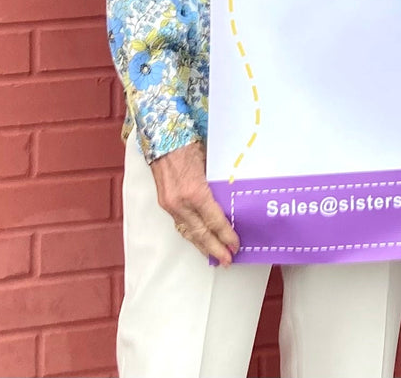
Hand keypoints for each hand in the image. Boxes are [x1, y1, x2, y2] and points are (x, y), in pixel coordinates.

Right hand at [149, 142, 239, 264]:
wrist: (163, 139)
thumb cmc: (191, 146)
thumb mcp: (212, 163)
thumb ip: (220, 184)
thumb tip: (235, 198)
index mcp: (195, 192)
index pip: (214, 221)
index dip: (226, 236)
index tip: (236, 245)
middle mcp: (180, 202)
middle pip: (200, 233)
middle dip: (215, 249)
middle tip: (228, 261)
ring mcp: (170, 204)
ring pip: (188, 232)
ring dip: (202, 246)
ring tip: (215, 257)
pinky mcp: (165, 203)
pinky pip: (180, 225)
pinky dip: (190, 235)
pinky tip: (199, 241)